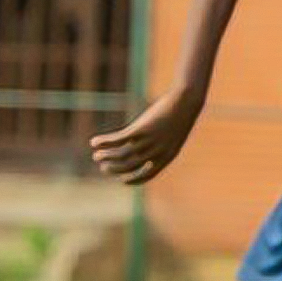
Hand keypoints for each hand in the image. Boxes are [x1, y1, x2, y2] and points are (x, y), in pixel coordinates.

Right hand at [89, 86, 203, 184]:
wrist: (186, 100)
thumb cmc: (181, 116)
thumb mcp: (173, 135)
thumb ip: (160, 146)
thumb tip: (146, 152)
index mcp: (167, 157)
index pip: (147, 176)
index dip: (133, 180)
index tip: (121, 180)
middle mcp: (156, 153)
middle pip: (128, 166)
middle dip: (113, 169)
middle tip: (103, 166)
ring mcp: (148, 142)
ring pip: (120, 155)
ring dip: (105, 156)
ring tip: (96, 155)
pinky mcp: (140, 129)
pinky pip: (117, 140)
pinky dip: (104, 142)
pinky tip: (94, 141)